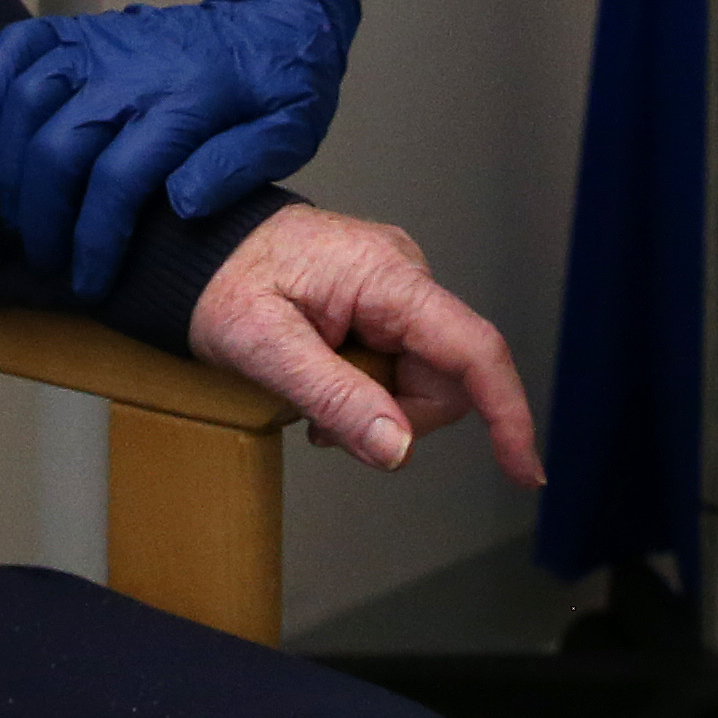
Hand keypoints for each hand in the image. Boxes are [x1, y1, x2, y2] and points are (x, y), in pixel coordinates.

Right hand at [0, 0, 363, 296]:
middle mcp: (133, 70)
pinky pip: (18, 46)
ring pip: (27, 101)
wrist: (273, 14)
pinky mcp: (84, 29)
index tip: (89, 281)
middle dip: (44, 218)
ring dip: (12, 168)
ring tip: (21, 215)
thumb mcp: (288, 134)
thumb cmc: (281, 82)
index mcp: (186, 103)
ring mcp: (102, 43)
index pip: (117, 181)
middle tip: (48, 260)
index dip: (93, 241)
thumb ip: (236, 169)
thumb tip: (179, 204)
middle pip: (59, 147)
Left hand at [186, 201, 543, 486]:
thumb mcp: (263, 347)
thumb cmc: (217, 281)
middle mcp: (403, 273)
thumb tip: (399, 448)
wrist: (192, 246)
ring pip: (424, 381)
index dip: (508, 414)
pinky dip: (367, 389)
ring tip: (311, 391)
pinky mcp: (383, 301)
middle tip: (322, 417)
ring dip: (375, 404)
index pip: (473, 348)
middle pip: (448, 380)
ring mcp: (395, 286)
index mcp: (384, 275)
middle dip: (396, 415)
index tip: (526, 471)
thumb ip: (335, 397)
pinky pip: (401, 365)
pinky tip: (323, 379)